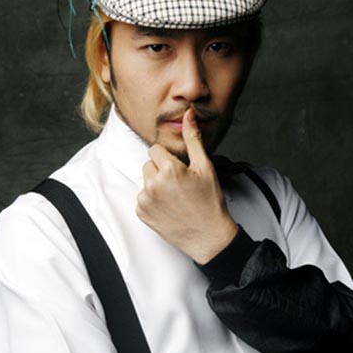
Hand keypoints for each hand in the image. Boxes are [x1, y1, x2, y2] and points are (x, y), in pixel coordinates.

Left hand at [136, 107, 237, 262]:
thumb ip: (193, 139)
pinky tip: (169, 208)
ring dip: (156, 186)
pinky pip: (142, 198)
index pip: (155, 150)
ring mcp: (145, 200)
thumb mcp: (205, 167)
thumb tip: (188, 115)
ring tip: (175, 198)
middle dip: (161, 171)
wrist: (208, 237)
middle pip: (149, 165)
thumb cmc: (210, 202)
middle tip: (180, 185)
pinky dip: (153, 201)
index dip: (169, 158)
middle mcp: (153, 184)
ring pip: (145, 182)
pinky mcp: (142, 214)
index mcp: (168, 169)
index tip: (180, 170)